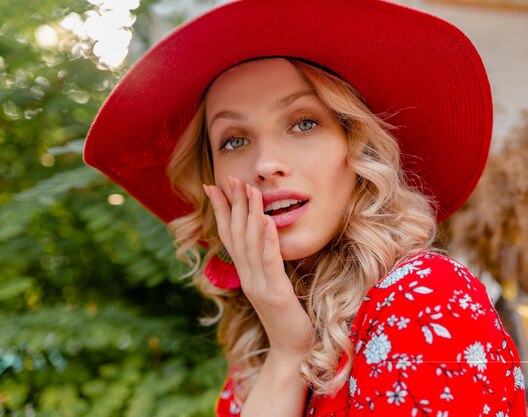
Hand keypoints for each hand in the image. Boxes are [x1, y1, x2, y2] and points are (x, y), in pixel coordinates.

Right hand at [203, 177, 312, 356]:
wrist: (291, 351)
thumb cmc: (286, 318)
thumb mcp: (272, 286)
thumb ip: (265, 265)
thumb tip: (264, 241)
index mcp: (246, 273)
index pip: (230, 235)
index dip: (222, 210)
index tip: (215, 186)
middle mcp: (247, 276)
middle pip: (236, 234)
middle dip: (232, 204)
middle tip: (228, 178)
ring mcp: (259, 284)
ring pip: (250, 243)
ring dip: (249, 214)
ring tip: (248, 190)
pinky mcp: (275, 292)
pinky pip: (269, 261)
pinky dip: (267, 240)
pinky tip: (266, 221)